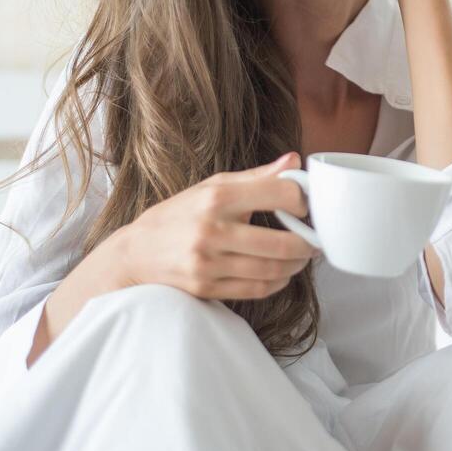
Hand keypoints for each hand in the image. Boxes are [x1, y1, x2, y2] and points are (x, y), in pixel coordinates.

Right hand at [114, 152, 319, 301]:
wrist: (135, 253)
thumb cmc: (180, 214)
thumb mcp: (213, 186)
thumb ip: (258, 176)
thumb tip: (295, 161)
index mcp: (217, 198)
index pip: (279, 195)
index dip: (303, 201)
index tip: (308, 206)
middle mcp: (212, 230)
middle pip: (282, 243)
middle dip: (308, 243)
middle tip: (316, 240)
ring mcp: (208, 263)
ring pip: (272, 270)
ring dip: (297, 265)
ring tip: (302, 256)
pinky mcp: (206, 287)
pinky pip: (256, 289)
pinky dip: (277, 282)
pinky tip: (281, 273)